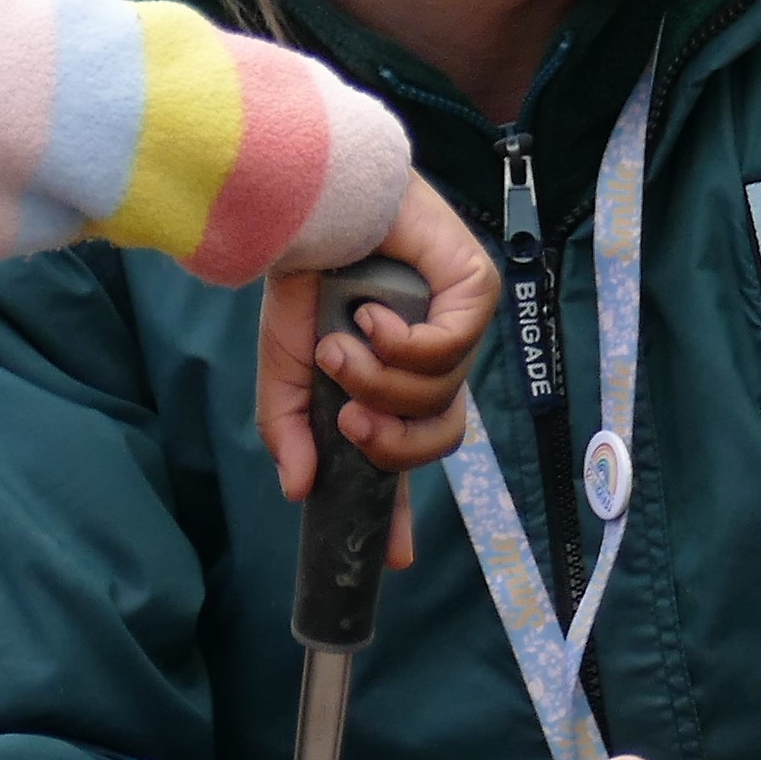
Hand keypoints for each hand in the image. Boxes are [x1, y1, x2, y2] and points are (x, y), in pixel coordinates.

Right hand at [258, 174, 495, 563]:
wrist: (313, 202)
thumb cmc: (304, 273)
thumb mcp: (285, 365)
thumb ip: (291, 428)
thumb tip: (299, 490)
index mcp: (393, 376)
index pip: (408, 451)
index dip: (399, 505)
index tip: (389, 557)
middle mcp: (432, 355)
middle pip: (439, 435)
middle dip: (392, 444)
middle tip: (353, 422)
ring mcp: (459, 322)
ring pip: (439, 394)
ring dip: (381, 380)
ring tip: (342, 342)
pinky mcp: (475, 289)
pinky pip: (450, 349)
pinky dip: (403, 343)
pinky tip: (372, 316)